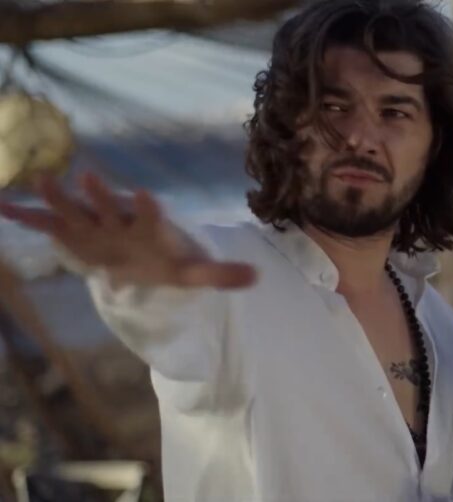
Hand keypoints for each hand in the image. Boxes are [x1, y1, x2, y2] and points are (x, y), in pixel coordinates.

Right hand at [0, 173, 255, 288]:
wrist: (140, 255)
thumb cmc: (166, 259)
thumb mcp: (191, 272)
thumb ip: (220, 274)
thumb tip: (257, 277)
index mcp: (149, 228)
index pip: (152, 216)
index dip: (151, 207)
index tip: (150, 196)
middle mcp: (119, 220)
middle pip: (109, 207)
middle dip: (101, 195)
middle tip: (90, 176)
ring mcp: (93, 224)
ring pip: (75, 209)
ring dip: (60, 197)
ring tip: (41, 180)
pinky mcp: (71, 232)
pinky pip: (45, 223)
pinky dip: (24, 215)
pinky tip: (2, 205)